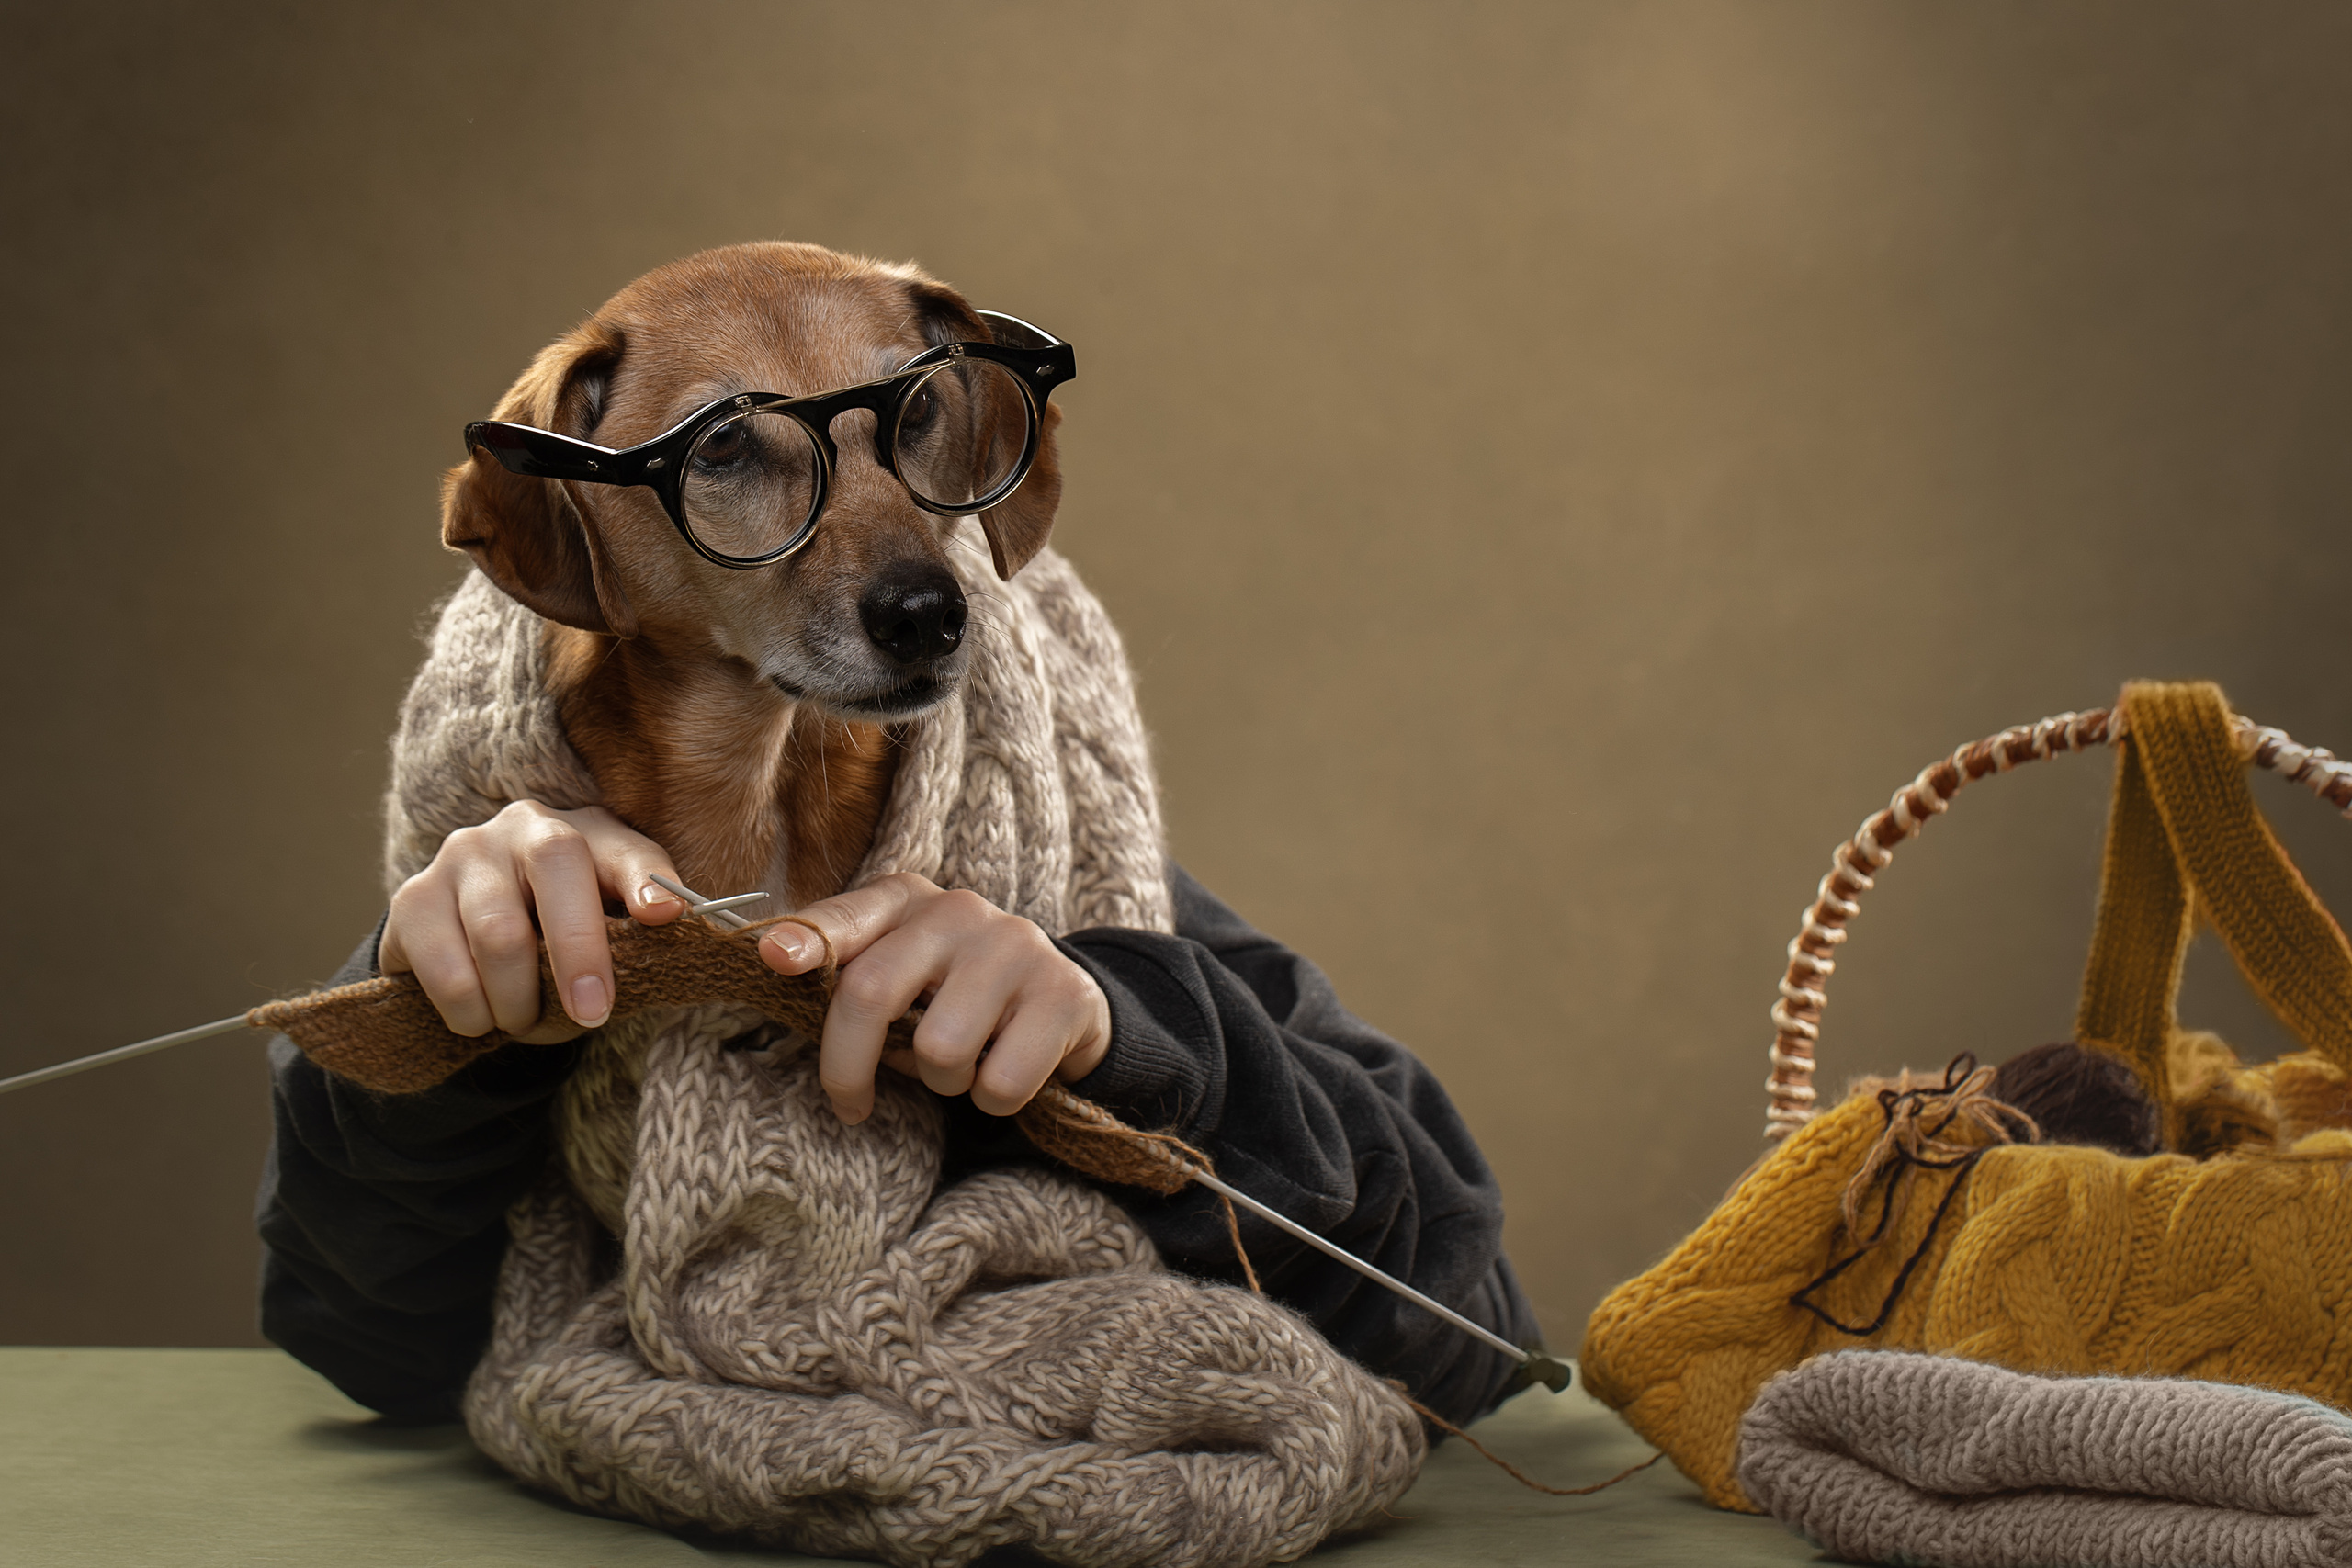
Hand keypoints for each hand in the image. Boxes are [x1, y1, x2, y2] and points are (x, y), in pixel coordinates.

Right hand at [380, 801, 687, 1041]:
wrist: (465, 941)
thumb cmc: (557, 936)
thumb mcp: (607, 930)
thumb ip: (638, 933)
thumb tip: (670, 932)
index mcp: (588, 832)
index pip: (625, 847)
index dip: (645, 877)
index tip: (663, 914)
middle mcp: (524, 827)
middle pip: (557, 869)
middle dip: (580, 953)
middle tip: (592, 1014)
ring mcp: (462, 856)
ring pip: (500, 936)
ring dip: (520, 1001)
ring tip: (524, 1019)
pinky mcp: (412, 898)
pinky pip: (449, 974)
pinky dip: (472, 1013)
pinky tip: (480, 1015)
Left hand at [761, 872, 1111, 1123]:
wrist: (1062, 1003)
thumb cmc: (953, 996)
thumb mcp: (899, 974)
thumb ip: (844, 972)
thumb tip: (772, 965)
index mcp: (905, 900)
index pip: (845, 917)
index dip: (808, 938)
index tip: (772, 958)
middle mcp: (959, 910)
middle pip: (872, 991)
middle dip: (847, 1067)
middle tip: (851, 1104)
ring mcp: (1015, 947)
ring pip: (939, 1050)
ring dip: (942, 1082)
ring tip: (960, 1064)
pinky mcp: (1064, 994)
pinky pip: (999, 1081)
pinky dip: (993, 1098)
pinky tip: (1004, 1070)